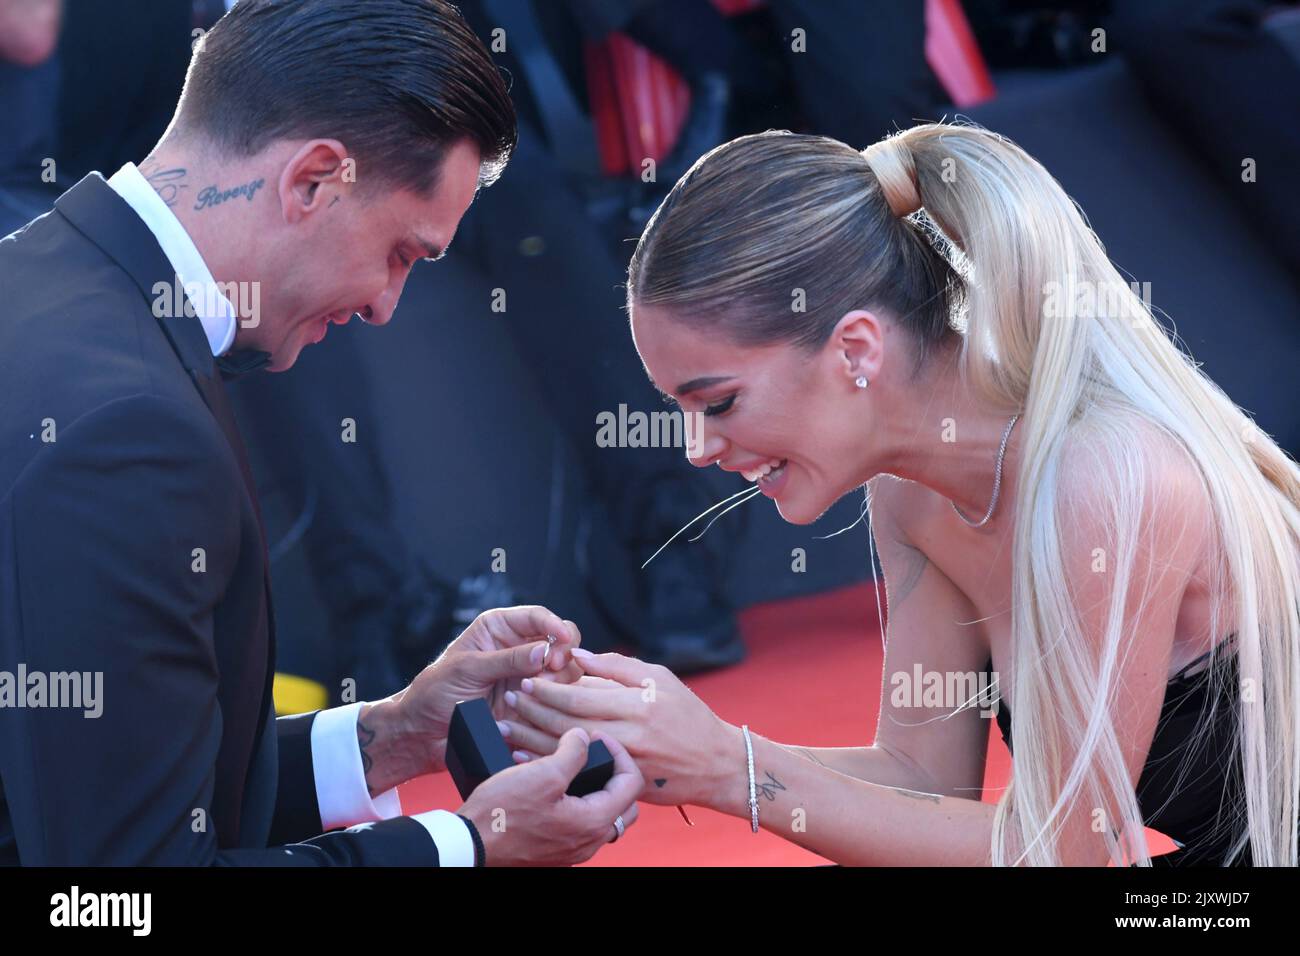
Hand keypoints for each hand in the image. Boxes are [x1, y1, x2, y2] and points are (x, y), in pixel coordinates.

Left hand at [361, 606, 584, 790]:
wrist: (425, 733)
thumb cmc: (435, 692)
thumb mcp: (467, 669)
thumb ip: (506, 659)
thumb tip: (544, 650)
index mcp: (500, 629)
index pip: (538, 617)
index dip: (555, 625)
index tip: (564, 639)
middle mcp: (519, 649)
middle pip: (562, 640)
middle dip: (562, 653)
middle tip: (552, 669)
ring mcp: (528, 677)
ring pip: (566, 671)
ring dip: (558, 681)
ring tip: (537, 693)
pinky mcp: (532, 704)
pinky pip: (557, 700)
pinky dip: (555, 704)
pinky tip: (537, 711)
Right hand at [458, 727, 642, 865]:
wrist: (471, 845)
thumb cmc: (503, 814)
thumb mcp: (543, 773)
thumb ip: (573, 752)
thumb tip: (585, 738)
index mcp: (594, 822)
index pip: (633, 783)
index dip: (620, 752)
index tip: (597, 737)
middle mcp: (589, 842)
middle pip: (624, 804)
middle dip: (615, 773)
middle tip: (595, 753)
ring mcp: (572, 849)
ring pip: (602, 815)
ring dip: (596, 788)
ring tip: (574, 767)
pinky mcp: (555, 850)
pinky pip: (579, 825)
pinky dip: (577, 803)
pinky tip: (555, 788)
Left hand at [505, 649, 739, 808]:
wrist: (715, 763)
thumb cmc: (686, 713)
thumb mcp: (658, 678)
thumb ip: (616, 666)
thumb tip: (577, 653)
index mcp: (635, 705)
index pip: (578, 698)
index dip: (548, 690)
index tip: (527, 680)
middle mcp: (628, 737)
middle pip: (566, 726)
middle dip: (533, 711)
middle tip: (510, 699)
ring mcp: (624, 764)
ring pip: (567, 752)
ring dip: (532, 739)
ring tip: (507, 726)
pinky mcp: (622, 784)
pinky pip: (578, 773)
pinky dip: (550, 765)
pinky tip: (527, 757)